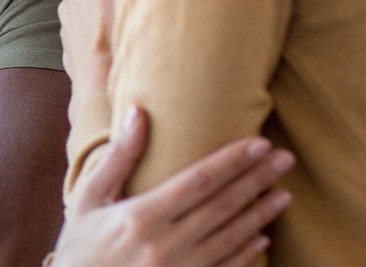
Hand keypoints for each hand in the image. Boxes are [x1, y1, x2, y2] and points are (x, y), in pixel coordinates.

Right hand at [51, 107, 292, 266]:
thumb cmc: (80, 247)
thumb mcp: (88, 199)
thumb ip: (118, 158)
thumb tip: (137, 112)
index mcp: (142, 216)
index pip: (199, 181)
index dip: (233, 161)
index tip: (260, 143)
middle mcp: (166, 244)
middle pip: (223, 205)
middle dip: (257, 180)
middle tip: (286, 159)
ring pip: (231, 238)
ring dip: (261, 214)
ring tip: (283, 194)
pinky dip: (247, 253)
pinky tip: (262, 237)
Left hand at [59, 0, 114, 110]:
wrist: (99, 86)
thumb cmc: (111, 35)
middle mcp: (67, 2)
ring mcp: (68, 26)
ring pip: (88, 3)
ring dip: (103, 1)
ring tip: (126, 7)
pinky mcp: (73, 46)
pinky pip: (88, 27)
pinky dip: (99, 25)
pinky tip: (115, 33)